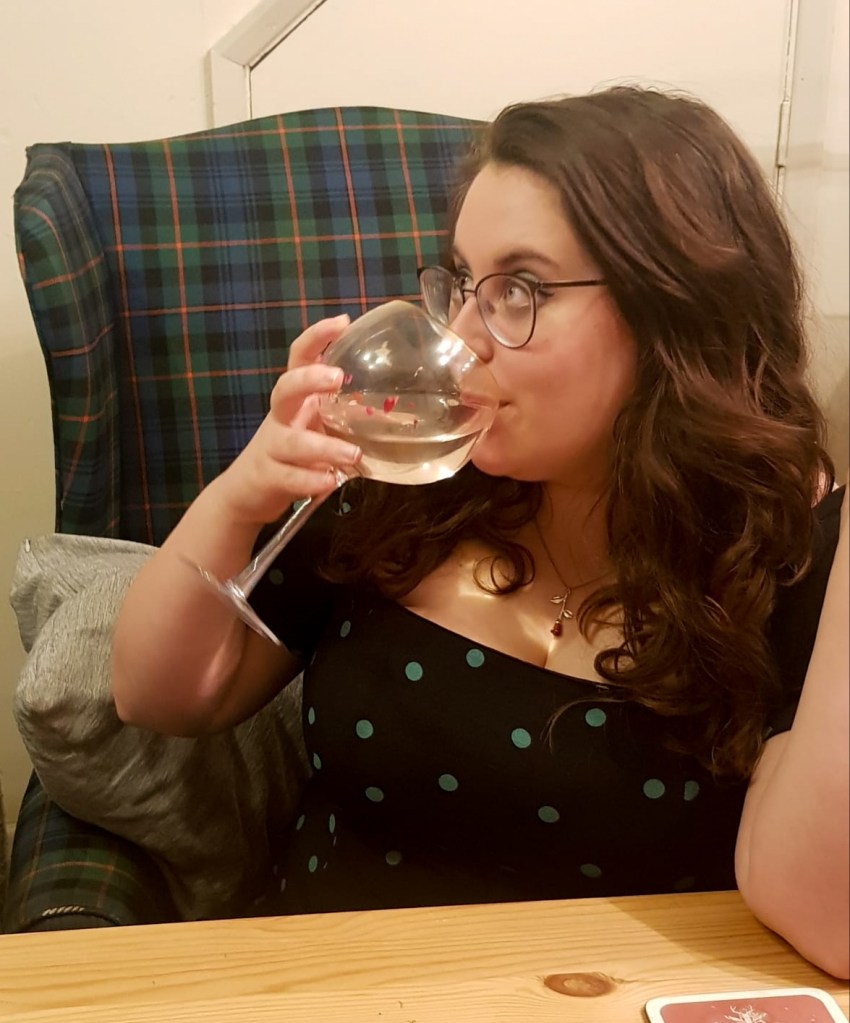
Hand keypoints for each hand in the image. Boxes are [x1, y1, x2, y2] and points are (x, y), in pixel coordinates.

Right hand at [213, 315, 361, 526]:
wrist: (248, 490)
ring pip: (291, 441)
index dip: (316, 338)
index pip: (300, 359)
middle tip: (337, 378)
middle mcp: (281, 418)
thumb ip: (345, 415)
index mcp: (296, 399)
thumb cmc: (295, 453)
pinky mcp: (268, 478)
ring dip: (323, 446)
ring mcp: (271, 448)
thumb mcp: (318, 426)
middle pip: (285, 388)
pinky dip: (310, 481)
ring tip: (353, 454)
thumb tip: (397, 406)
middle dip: (308, 379)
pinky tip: (330, 482)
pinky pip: (289, 478)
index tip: (341, 322)